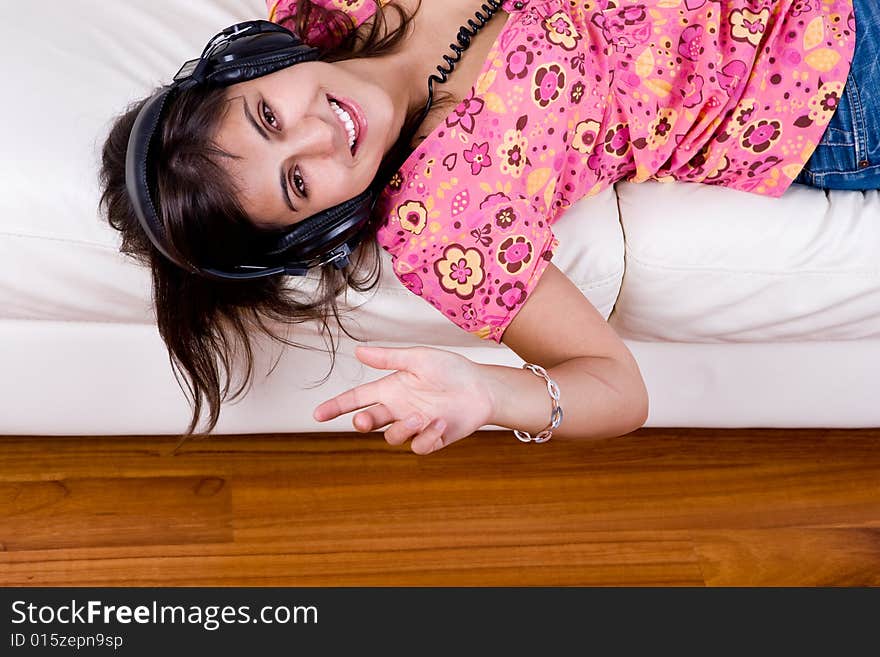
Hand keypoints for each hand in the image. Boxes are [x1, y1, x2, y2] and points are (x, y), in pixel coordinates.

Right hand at [313, 345, 493, 454]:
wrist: (481, 388)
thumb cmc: (451, 369)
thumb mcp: (418, 358)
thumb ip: (389, 358)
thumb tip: (358, 350)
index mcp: (391, 388)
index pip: (357, 399)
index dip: (337, 406)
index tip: (317, 414)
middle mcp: (399, 408)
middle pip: (368, 421)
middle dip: (362, 423)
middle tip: (363, 421)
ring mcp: (414, 426)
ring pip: (393, 437)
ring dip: (404, 428)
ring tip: (424, 416)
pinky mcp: (432, 439)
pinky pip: (418, 447)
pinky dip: (428, 437)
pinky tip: (441, 423)